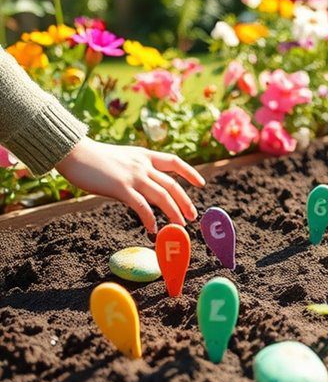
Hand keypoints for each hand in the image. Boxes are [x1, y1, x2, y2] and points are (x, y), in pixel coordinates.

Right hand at [55, 138, 205, 232]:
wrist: (73, 152)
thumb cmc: (94, 159)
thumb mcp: (122, 159)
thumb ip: (136, 171)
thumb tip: (145, 191)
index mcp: (144, 156)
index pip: (174, 162)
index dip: (190, 172)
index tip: (200, 183)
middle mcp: (143, 165)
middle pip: (172, 185)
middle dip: (184, 201)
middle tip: (192, 216)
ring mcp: (133, 176)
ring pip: (162, 196)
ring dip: (173, 213)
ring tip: (178, 226)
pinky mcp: (121, 188)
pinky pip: (142, 206)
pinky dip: (150, 219)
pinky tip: (152, 228)